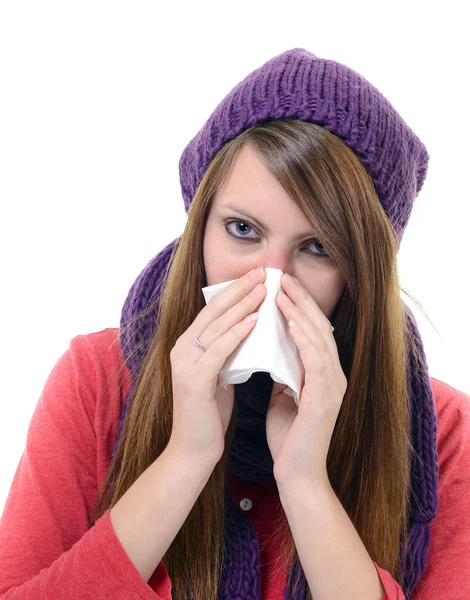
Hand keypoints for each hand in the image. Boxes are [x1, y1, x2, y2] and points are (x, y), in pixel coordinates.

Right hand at [168, 266, 266, 464]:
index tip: (258, 275)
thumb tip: (249, 330)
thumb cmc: (209, 413)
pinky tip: (256, 320)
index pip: (213, 310)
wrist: (193, 451)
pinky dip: (238, 333)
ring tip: (265, 288)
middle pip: (213, 310)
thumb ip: (226, 352)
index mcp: (187, 346)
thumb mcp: (218, 374)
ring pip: (217, 325)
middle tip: (264, 271)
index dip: (235, 290)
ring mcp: (184, 363)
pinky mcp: (193, 380)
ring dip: (243, 305)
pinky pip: (219, 350)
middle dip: (240, 289)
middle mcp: (181, 348)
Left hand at [266, 273, 347, 488]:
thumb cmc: (289, 436)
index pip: (313, 330)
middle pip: (319, 327)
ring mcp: (332, 386)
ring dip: (299, 313)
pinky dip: (304, 340)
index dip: (299, 305)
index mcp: (324, 373)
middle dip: (300, 300)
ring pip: (318, 339)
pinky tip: (290, 324)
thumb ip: (285, 372)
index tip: (279, 284)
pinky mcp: (325, 399)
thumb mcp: (284, 395)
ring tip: (281, 292)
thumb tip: (273, 349)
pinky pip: (316, 362)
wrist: (296, 474)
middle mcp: (333, 375)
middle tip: (280, 276)